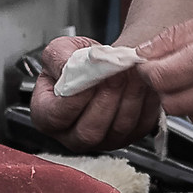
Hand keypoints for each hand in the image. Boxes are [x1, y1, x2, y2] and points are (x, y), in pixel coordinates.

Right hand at [28, 33, 161, 151]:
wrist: (102, 65)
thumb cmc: (75, 63)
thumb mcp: (59, 51)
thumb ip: (59, 58)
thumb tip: (70, 67)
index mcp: (47, 117)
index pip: (58, 116)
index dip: (76, 97)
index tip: (91, 76)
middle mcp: (73, 136)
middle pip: (90, 131)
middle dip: (107, 97)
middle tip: (116, 73)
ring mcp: (103, 140)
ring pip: (119, 128)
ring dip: (129, 96)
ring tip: (131, 72)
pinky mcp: (130, 136)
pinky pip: (141, 124)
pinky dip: (145, 100)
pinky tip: (142, 81)